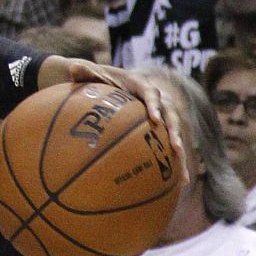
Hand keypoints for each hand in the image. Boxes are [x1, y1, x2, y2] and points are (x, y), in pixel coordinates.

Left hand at [39, 57, 188, 177]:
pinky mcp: (158, 130)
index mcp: (140, 85)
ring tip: (183, 177)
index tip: (155, 120)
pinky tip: (177, 188)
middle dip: (174, 132)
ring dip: (180, 155)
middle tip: (176, 148)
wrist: (106, 83)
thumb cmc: (95, 79)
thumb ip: (83, 72)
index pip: (151, 93)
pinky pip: (168, 147)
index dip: (155, 106)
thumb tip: (73, 67)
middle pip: (171, 115)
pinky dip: (173, 166)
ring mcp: (160, 115)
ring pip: (175, 134)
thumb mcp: (87, 74)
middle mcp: (156, 99)